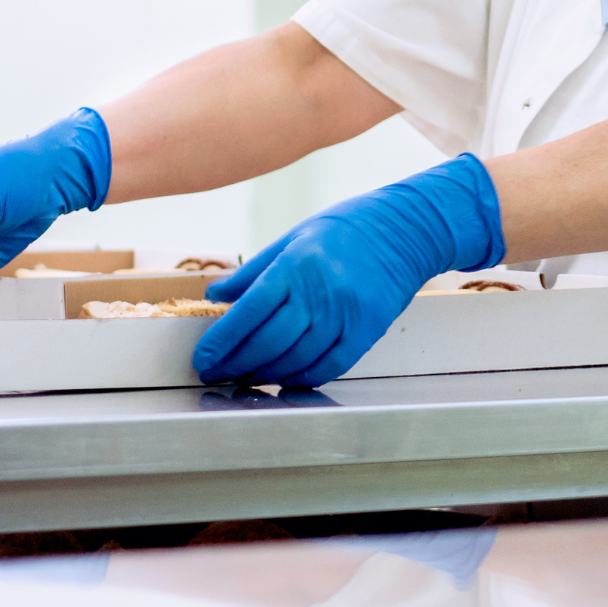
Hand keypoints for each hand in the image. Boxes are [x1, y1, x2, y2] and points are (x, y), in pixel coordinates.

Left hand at [195, 154, 504, 386]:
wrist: (404, 228)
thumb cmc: (344, 228)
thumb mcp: (293, 237)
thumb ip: (253, 271)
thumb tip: (215, 295)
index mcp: (297, 263)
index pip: (249, 310)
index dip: (222, 340)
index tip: (203, 357)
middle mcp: (321, 290)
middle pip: (269, 341)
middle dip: (236, 363)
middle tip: (216, 373)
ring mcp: (347, 313)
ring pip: (296, 359)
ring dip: (266, 374)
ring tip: (246, 376)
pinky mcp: (368, 329)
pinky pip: (329, 366)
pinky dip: (303, 377)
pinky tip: (285, 378)